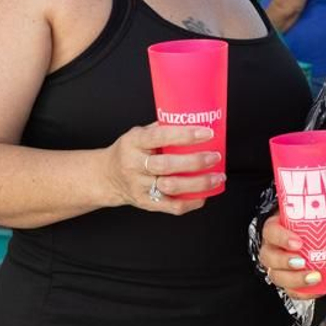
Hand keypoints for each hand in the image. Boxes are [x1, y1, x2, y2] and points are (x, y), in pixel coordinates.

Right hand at [104, 123, 224, 214]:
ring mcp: (139, 186)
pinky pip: (172, 206)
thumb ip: (162, 128)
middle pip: (167, 165)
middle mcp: (134, 164)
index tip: (206, 133)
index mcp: (133, 142)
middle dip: (196, 161)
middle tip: (214, 157)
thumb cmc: (130, 151)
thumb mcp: (139, 134)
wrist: (108, 176)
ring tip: (217, 176)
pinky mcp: (146, 203)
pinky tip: (205, 194)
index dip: (185, 135)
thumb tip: (194, 120)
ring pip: (172, 187)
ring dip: (199, 183)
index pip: (159, 136)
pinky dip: (192, 201)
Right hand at [257, 213, 325, 297]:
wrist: (311, 241)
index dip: (281, 237)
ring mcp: (277, 266)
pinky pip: (288, 291)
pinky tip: (314, 291)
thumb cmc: (311, 228)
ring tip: (314, 278)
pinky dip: (301, 292)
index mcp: (277, 227)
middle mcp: (272, 247)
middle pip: (268, 257)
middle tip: (303, 262)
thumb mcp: (325, 221)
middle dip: (285, 262)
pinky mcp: (286, 281)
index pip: (271, 230)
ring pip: (276, 276)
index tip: (298, 243)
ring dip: (294, 279)